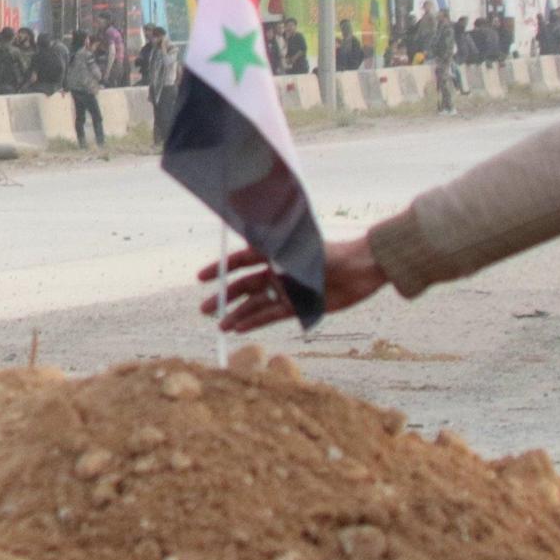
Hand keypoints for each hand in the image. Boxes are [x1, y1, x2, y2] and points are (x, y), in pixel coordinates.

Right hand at [200, 233, 390, 335]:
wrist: (359, 270)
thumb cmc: (326, 253)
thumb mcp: (293, 247)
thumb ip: (266, 242)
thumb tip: (240, 229)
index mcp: (273, 253)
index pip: (240, 261)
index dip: (219, 269)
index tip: (201, 278)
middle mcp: (277, 271)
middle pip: (244, 286)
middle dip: (223, 298)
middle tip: (204, 310)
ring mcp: (287, 290)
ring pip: (256, 304)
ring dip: (237, 315)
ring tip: (220, 327)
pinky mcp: (299, 307)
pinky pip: (272, 316)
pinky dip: (256, 322)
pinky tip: (240, 329)